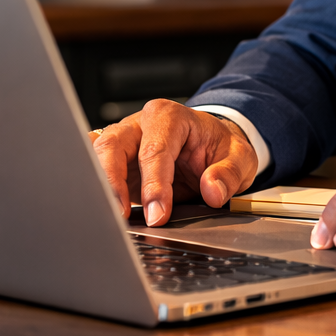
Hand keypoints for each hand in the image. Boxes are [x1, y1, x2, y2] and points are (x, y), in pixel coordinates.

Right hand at [90, 100, 258, 226]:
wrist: (211, 144)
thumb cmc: (219, 146)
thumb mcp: (240, 157)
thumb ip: (228, 174)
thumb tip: (212, 191)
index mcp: (169, 116)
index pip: (154, 150)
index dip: (154, 185)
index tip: (158, 214)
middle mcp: (140, 125)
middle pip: (112, 147)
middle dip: (113, 184)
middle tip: (122, 217)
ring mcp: (125, 142)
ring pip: (97, 157)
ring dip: (101, 188)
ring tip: (111, 218)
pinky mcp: (116, 163)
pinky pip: (96, 172)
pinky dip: (97, 190)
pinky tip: (101, 211)